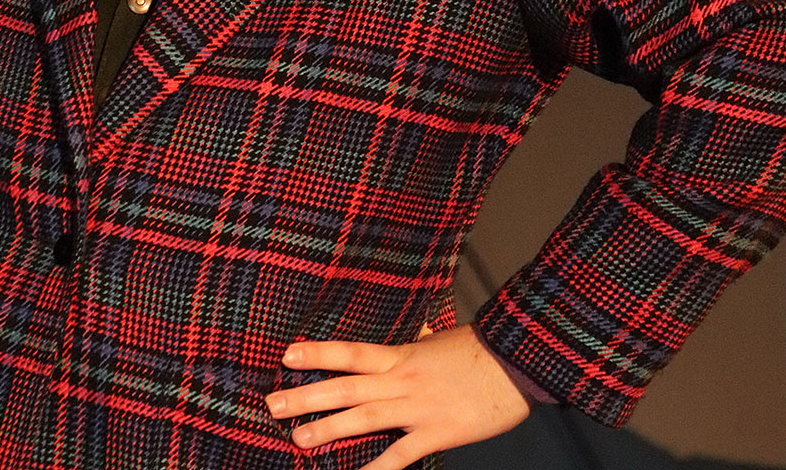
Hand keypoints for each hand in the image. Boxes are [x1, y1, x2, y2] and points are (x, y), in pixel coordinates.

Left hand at [265, 323, 529, 468]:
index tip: (286, 355)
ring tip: (298, 440)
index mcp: (401, 354)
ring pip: (363, 420)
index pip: (350, 352)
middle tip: (272, 405)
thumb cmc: (478, 350)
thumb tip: (411, 331)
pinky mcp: (436, 435)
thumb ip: (418, 341)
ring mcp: (416, 410)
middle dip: (307, 397)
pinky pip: (400, 457)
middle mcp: (401, 380)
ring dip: (328, 430)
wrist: (515, 364)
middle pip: (345, 387)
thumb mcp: (440, 339)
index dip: (318, 353)